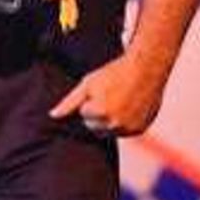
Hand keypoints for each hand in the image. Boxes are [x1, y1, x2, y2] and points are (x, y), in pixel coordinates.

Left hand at [48, 52, 167, 136]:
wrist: (147, 68)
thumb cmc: (114, 72)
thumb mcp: (88, 83)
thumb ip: (69, 102)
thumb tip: (52, 115)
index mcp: (99, 112)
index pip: (84, 114)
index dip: (91, 100)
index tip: (102, 89)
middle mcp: (115, 124)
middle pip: (95, 127)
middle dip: (98, 114)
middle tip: (110, 95)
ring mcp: (129, 128)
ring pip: (109, 131)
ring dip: (111, 120)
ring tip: (120, 99)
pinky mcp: (140, 129)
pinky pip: (124, 132)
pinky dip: (125, 122)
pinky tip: (130, 105)